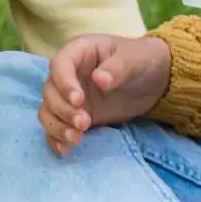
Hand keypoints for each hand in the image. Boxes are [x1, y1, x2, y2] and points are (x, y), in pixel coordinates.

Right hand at [39, 35, 171, 155]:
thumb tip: (99, 79)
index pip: (60, 65)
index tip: (79, 101)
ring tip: (77, 139)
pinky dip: (56, 139)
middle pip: (50, 92)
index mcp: (79, 51)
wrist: (151, 80)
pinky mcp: (73, 116)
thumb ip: (118, 67)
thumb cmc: (141, 60)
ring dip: (58, 127)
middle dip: (63, 110)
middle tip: (85, 123)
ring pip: (49, 111)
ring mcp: (68, 96)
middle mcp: (69, 74)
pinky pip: (56, 127)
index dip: (65, 84)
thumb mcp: (134, 59)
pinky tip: (66, 149)